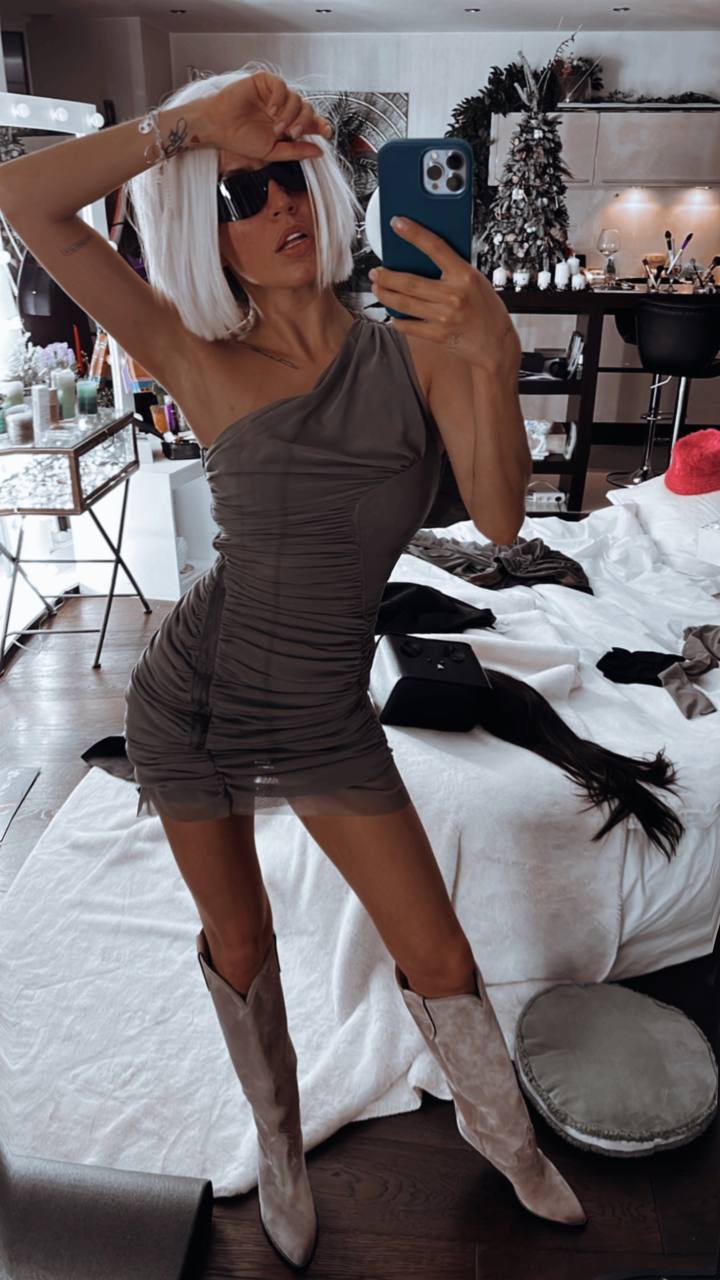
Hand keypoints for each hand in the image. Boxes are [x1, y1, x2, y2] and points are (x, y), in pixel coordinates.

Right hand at [202, 71, 333, 168]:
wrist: (219, 127)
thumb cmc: (241, 139)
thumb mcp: (272, 152)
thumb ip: (295, 151)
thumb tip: (318, 152)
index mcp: (287, 124)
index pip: (310, 122)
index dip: (321, 125)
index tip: (326, 132)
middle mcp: (283, 109)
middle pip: (307, 109)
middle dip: (304, 122)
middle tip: (292, 133)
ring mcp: (274, 95)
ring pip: (296, 98)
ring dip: (290, 114)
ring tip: (277, 126)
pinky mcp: (265, 82)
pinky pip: (281, 86)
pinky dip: (280, 99)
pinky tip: (271, 111)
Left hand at [368, 217, 519, 375]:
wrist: (496, 344)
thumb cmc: (486, 309)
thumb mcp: (477, 281)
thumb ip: (453, 269)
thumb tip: (423, 257)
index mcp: (465, 276)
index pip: (435, 247)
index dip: (414, 233)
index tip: (397, 224)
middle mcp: (454, 296)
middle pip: (410, 282)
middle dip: (387, 276)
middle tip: (375, 271)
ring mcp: (444, 317)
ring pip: (404, 304)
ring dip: (386, 295)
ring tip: (377, 288)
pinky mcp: (438, 335)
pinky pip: (409, 326)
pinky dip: (398, 319)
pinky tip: (393, 313)